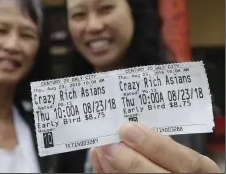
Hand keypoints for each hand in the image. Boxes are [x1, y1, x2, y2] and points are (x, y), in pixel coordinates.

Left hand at [90, 122, 220, 172]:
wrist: (168, 173)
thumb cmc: (176, 162)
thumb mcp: (180, 153)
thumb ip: (164, 144)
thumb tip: (134, 129)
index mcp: (199, 170)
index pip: (185, 161)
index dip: (155, 145)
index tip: (129, 129)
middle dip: (130, 161)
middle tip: (108, 144)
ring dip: (114, 168)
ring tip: (100, 149)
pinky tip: (99, 160)